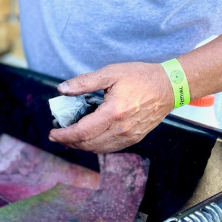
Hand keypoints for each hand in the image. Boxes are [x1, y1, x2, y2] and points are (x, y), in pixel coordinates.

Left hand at [49, 62, 174, 152]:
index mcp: (113, 113)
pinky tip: (88, 138)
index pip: (82, 132)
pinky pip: (110, 147)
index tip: (52, 133)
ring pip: (99, 149)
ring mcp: (129, 136)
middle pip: (88, 144)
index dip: (64, 135)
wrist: (169, 86)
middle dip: (69, 142)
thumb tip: (62, 89)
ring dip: (81, 146)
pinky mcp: (135, 138)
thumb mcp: (111, 73)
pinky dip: (95, 146)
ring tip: (69, 138)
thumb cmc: (140, 77)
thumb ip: (84, 82)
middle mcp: (121, 129)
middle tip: (57, 136)